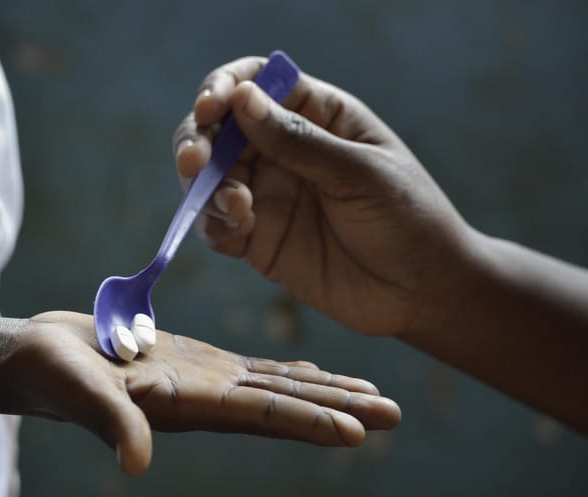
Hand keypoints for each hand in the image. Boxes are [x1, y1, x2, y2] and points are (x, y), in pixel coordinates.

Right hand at [0, 311, 400, 475]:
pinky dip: (287, 369)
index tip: (361, 430)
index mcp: (187, 406)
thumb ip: (110, 421)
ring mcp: (203, 380)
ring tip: (371, 393)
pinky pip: (251, 366)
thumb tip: (136, 465)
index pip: (261, 415)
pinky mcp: (192, 359)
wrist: (36, 358)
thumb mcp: (78, 391)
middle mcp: (205, 399)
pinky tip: (313, 369)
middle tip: (395, 412)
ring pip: (275, 384)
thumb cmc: (50, 375)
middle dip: (338, 408)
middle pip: (284, 403)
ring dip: (324, 388)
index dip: (309, 421)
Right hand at [173, 57, 475, 335]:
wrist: (421, 293)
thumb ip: (298, 140)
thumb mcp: (358, 172)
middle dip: (198, 140)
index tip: (211, 107)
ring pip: (209, 178)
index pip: (256, 83)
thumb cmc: (407, 218)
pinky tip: (238, 230)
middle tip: (195, 162)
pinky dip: (214, 225)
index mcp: (315, 116)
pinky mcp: (257, 240)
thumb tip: (241, 97)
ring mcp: (267, 195)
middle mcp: (282, 151)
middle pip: (218, 129)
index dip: (225, 87)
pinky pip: (217, 226)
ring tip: (236, 206)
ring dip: (205, 187)